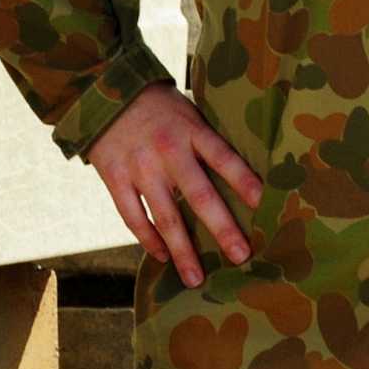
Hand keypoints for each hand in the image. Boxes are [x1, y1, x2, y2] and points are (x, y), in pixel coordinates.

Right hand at [91, 85, 263, 286]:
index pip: (224, 158)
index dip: (244, 181)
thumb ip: (207, 140)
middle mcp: (167, 151)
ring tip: (196, 278)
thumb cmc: (158, 104)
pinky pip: (132, 216)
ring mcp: (140, 167)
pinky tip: (162, 257)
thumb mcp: (188, 111)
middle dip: (222, 228)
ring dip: (182, 250)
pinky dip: (148, 239)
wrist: (103, 90)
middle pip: (199, 195)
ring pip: (164, 216)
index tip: (264, 204)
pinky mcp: (115, 178)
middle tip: (241, 256)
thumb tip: (243, 174)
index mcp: (191, 131)